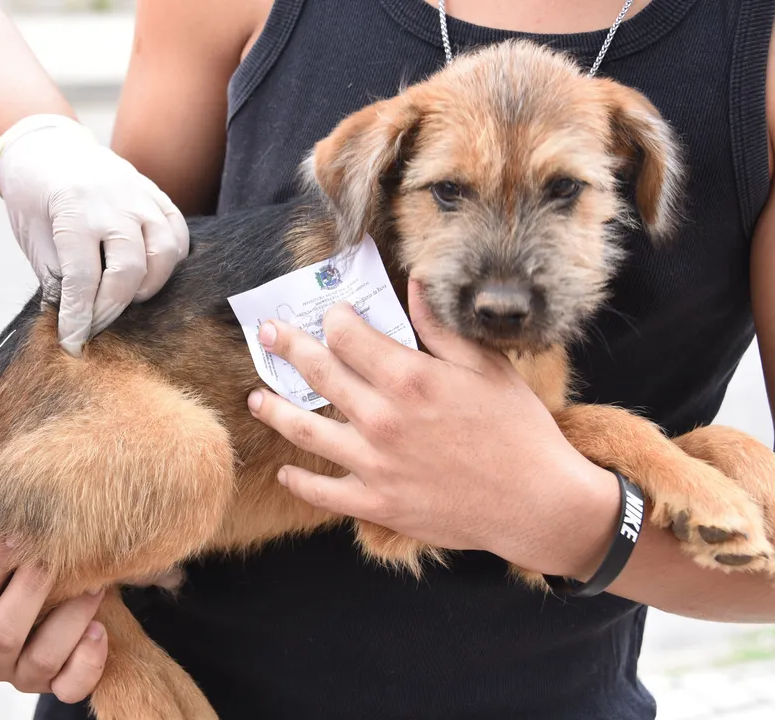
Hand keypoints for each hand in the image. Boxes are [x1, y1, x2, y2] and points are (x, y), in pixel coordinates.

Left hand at [0, 114, 189, 356]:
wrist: (47, 148)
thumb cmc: (34, 198)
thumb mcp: (33, 238)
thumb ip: (58, 278)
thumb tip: (77, 323)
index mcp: (74, 208)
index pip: (83, 277)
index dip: (79, 317)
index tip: (73, 343)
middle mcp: (114, 201)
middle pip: (128, 270)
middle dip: (111, 309)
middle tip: (95, 326)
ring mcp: (141, 196)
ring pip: (165, 253)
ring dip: (146, 287)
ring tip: (124, 298)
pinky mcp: (157, 195)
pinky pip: (178, 235)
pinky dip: (169, 263)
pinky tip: (147, 276)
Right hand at [0, 540, 106, 701]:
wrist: (65, 600)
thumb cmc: (28, 573)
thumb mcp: (4, 561)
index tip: (14, 533)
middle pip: (2, 633)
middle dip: (32, 589)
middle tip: (53, 556)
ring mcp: (21, 677)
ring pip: (41, 659)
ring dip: (70, 617)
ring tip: (93, 585)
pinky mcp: (56, 687)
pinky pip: (70, 688)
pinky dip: (88, 659)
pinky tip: (100, 629)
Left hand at [247, 279, 616, 577]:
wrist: (537, 504)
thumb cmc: (518, 430)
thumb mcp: (487, 368)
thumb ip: (440, 328)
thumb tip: (415, 285)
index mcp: (409, 377)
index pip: (347, 336)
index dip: (333, 319)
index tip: (330, 314)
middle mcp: (381, 417)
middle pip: (317, 373)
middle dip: (286, 348)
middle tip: (266, 336)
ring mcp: (373, 463)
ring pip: (305, 431)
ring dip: (274, 411)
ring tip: (256, 399)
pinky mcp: (375, 502)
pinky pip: (322, 492)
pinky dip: (299, 481)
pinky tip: (285, 472)